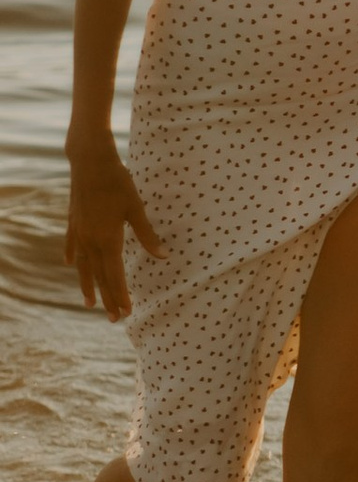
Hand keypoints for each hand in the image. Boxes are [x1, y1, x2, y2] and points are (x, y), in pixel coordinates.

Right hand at [63, 142, 159, 319]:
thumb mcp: (137, 209)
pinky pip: (71, 245)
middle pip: (99, 276)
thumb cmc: (118, 183)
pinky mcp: (73, 221)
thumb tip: (164, 256)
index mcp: (108, 240)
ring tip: (89, 303)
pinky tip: (69, 265)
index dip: (121, 295)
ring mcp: (79, 232)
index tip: (126, 313)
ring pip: (83, 266)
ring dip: (87, 285)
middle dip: (108, 299)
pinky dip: (72, 257)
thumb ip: (148, 235)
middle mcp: (90, 241)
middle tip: (113, 319)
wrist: (90, 162)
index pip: (115, 276)